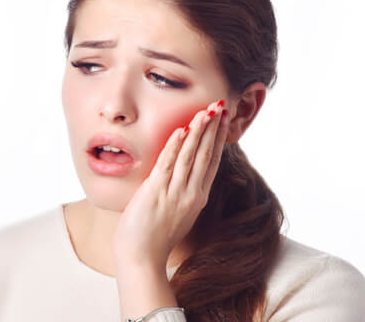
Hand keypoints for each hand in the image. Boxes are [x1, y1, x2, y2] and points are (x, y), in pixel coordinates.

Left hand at [112, 99, 229, 270]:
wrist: (141, 258)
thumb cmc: (153, 238)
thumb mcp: (175, 213)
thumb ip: (179, 193)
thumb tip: (177, 175)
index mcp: (196, 198)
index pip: (212, 162)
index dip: (218, 139)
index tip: (223, 120)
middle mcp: (190, 194)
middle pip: (206, 155)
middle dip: (213, 129)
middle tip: (220, 107)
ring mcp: (175, 193)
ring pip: (191, 156)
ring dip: (199, 131)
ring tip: (206, 111)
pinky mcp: (156, 192)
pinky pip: (168, 164)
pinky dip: (176, 146)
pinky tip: (182, 130)